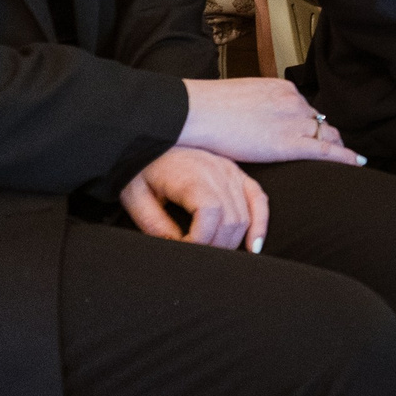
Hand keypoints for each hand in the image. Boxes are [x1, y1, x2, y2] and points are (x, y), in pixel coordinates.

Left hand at [120, 147, 269, 251]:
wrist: (150, 137)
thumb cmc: (140, 168)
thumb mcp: (136, 197)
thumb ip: (154, 225)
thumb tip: (177, 249)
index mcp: (192, 175)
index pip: (210, 214)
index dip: (201, 240)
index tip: (183, 249)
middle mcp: (217, 171)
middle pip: (231, 219)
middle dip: (215, 246)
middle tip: (196, 257)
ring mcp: (230, 171)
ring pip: (245, 215)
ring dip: (232, 241)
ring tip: (213, 255)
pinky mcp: (236, 173)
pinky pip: (258, 199)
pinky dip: (260, 223)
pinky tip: (253, 246)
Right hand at [178, 78, 361, 165]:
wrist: (196, 112)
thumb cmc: (206, 108)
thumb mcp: (239, 99)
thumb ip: (254, 107)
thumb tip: (252, 119)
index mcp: (281, 88)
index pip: (304, 108)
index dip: (311, 124)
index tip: (314, 132)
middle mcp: (293, 101)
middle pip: (318, 122)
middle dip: (327, 136)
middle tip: (336, 149)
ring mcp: (294, 120)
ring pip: (326, 135)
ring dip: (336, 147)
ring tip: (346, 159)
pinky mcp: (290, 143)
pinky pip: (326, 151)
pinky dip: (344, 157)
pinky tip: (356, 164)